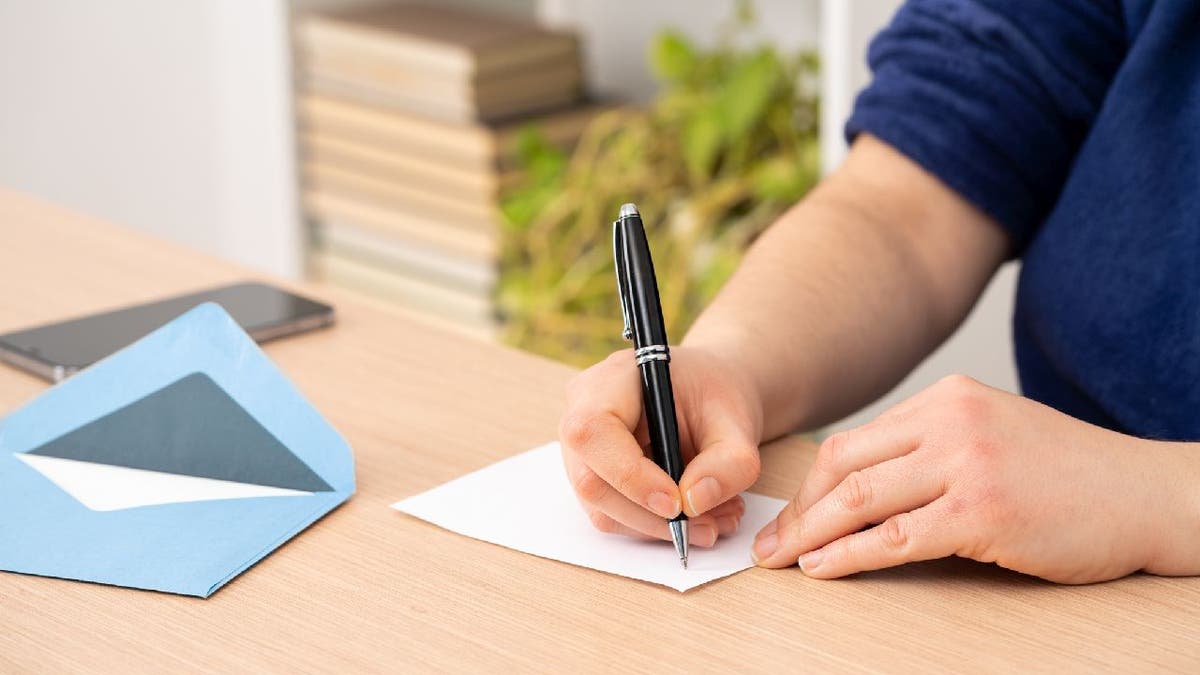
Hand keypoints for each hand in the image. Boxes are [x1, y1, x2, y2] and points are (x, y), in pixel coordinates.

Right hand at [559, 346, 763, 546]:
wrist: (709, 394)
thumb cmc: (715, 393)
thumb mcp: (737, 420)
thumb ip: (728, 461)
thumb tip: (694, 503)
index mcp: (609, 380)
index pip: (593, 432)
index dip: (629, 474)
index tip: (678, 503)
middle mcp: (581, 414)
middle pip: (592, 481)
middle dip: (650, 516)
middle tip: (706, 526)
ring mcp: (581, 451)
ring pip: (602, 510)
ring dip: (659, 528)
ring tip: (714, 521)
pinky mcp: (594, 478)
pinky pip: (614, 517)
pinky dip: (657, 528)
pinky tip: (697, 517)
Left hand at [752, 375, 1199, 582]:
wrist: (1146, 496)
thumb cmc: (1070, 476)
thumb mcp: (993, 436)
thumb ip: (932, 449)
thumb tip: (861, 489)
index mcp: (947, 398)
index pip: (855, 441)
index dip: (812, 485)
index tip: (790, 516)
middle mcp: (951, 420)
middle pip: (845, 463)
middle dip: (800, 509)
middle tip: (769, 543)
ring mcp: (967, 462)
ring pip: (862, 498)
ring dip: (812, 533)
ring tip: (783, 560)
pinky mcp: (983, 509)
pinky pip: (897, 537)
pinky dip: (851, 555)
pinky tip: (825, 568)